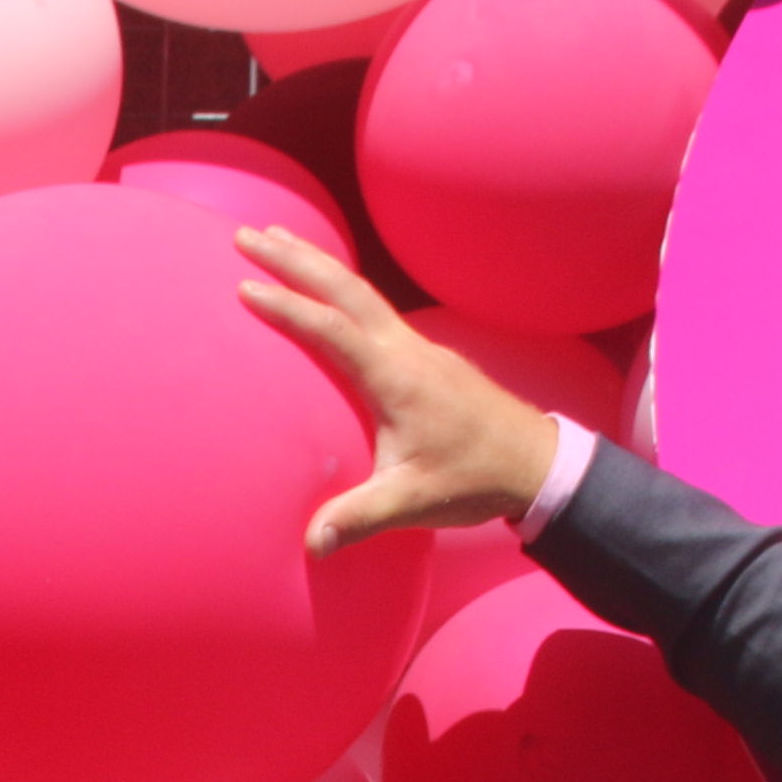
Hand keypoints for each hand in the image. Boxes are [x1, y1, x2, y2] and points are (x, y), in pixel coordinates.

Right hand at [229, 225, 572, 555]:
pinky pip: (375, 307)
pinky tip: (330, 290)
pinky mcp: (426, 355)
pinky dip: (342, 286)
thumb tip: (312, 546)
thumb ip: (359, 519)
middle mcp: (407, 350)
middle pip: (345, 287)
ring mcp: (419, 347)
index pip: (333, 328)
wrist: (534, 461)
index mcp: (397, 377)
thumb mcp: (414, 501)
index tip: (247, 287)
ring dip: (318, 263)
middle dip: (294, 258)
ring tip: (279, 240)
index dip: (289, 306)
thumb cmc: (474, 478)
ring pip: (361, 290)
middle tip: (248, 235)